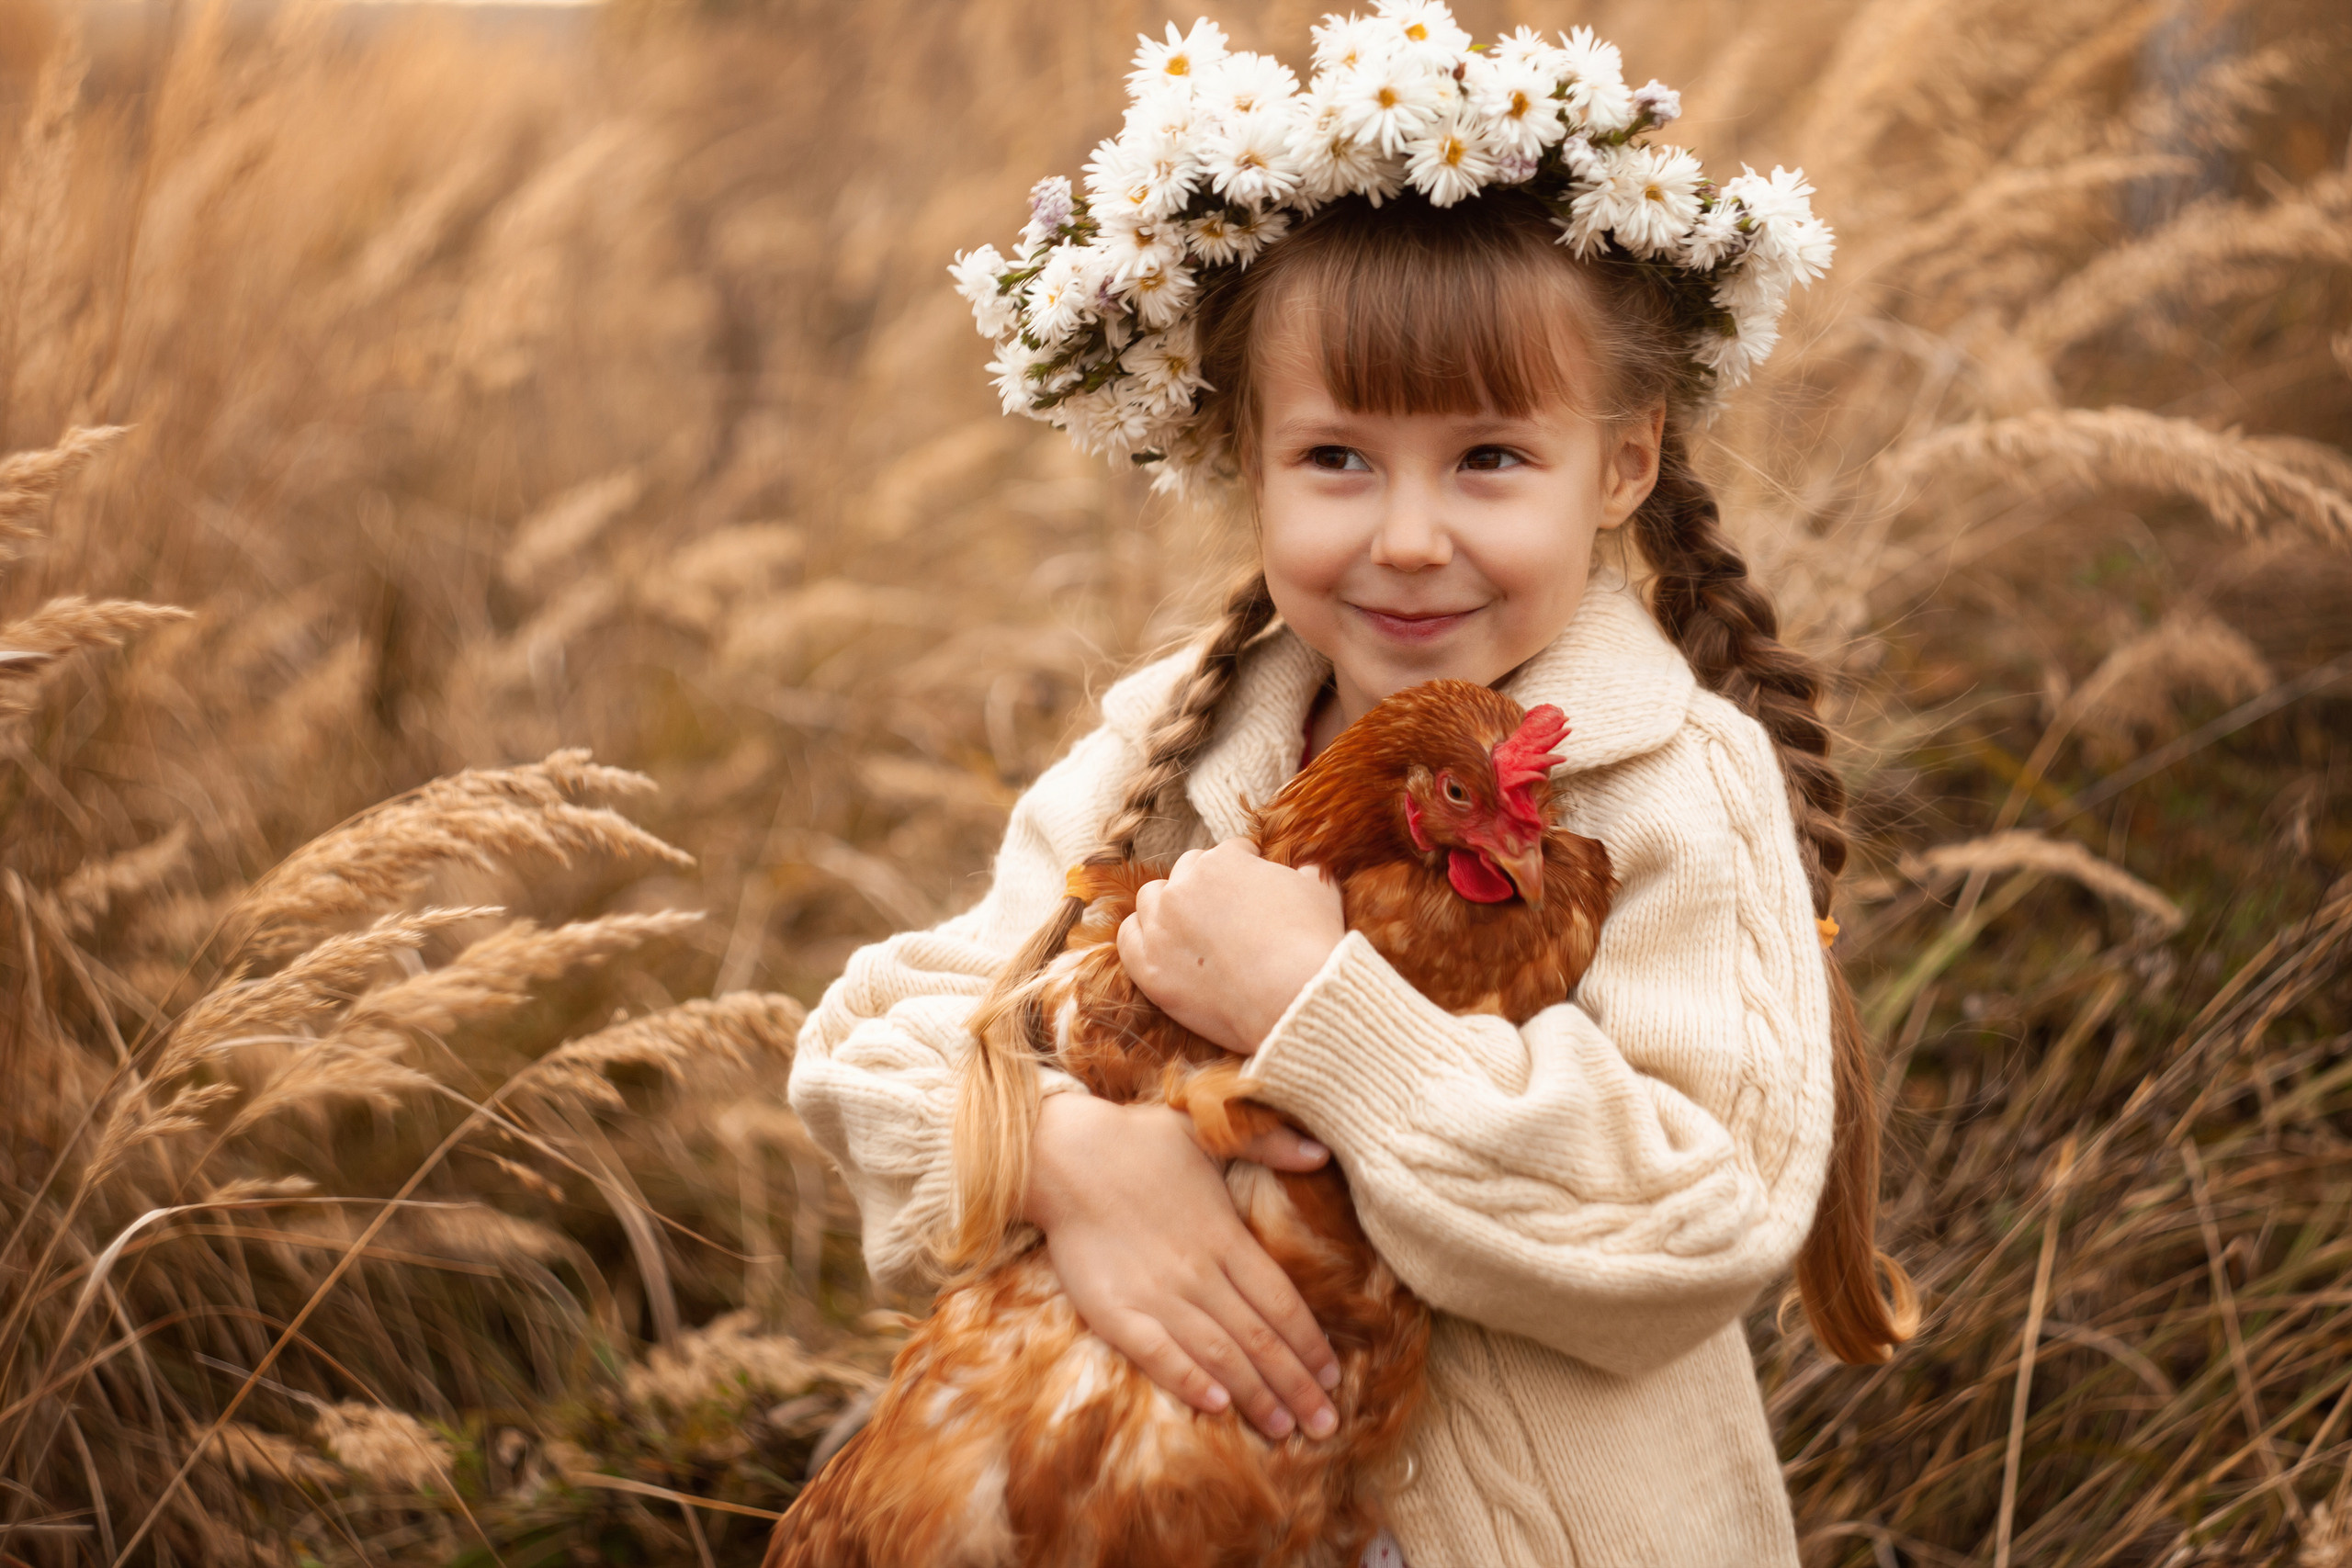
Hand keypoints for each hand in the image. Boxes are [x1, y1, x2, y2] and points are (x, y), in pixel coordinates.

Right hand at [1023, 1092, 1340, 1439]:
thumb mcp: (1207, 1132)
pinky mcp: (1113, 1310)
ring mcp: (1155, 1293)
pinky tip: (1216, 1405)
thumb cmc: (1136, 1141)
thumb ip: (1269, 1143)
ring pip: (1218, 1354)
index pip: (1282, 1301)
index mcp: (1225, 1235)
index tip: (1333, 1376)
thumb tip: (1321, 1150)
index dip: (1310, 1343)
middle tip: (1325, 1424)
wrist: (1061, 1155)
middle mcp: (1198, 1271)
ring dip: (1255, 1394)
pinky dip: (1188, 1381)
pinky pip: (1157, 1354)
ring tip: (1283, 1429)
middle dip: (1295, 1385)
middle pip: (1259, 1338)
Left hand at [1117, 840, 1345, 1055]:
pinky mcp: (1149, 968)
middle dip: (1206, 886)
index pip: (1229, 853)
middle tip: (1226, 913)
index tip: (1254, 888)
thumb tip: (1306, 868)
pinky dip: (1141, 935)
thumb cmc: (1312, 944)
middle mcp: (1184, 886)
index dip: (1246, 869)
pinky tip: (1160, 944)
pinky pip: (1128, 937)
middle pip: (1188, 872)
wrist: (1296, 1000)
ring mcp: (1162, 927)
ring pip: (1152, 899)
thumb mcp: (1321, 893)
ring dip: (1168, 906)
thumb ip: (1309, 872)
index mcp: (1223, 861)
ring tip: (1191, 927)